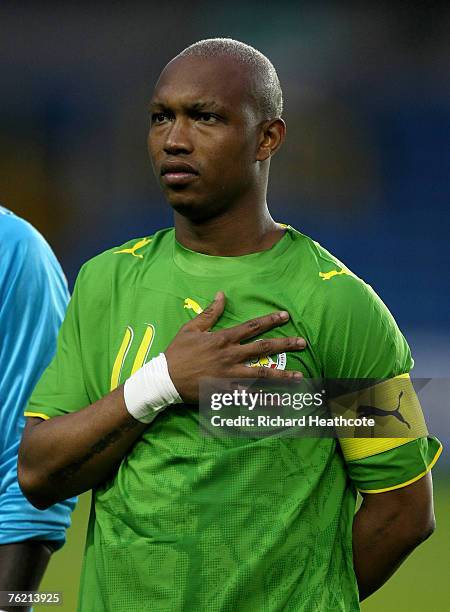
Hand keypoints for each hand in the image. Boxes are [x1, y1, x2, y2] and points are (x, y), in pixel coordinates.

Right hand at [164, 291, 305, 401]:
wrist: (164, 378)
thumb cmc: (177, 352)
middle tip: (303, 342)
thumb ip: (209, 312)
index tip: (285, 316)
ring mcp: (229, 375)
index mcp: (222, 339)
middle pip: (263, 348)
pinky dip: (264, 400)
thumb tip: (221, 294)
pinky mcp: (226, 391)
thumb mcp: (191, 328)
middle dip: (284, 344)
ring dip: (282, 374)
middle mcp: (230, 355)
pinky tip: (279, 402)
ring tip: (299, 375)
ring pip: (261, 373)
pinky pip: (249, 396)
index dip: (270, 320)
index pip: (251, 326)